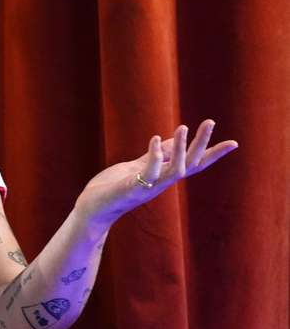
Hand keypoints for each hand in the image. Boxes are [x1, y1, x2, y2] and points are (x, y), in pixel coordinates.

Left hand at [75, 120, 238, 227]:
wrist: (93, 206)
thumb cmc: (114, 186)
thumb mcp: (139, 166)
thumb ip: (157, 156)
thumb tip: (176, 141)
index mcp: (164, 176)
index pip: (195, 164)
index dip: (213, 154)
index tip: (234, 143)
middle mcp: (161, 183)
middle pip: (191, 164)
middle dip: (202, 144)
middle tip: (210, 121)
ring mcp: (149, 187)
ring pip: (175, 170)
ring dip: (181, 148)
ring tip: (184, 126)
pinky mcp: (133, 188)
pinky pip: (149, 172)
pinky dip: (154, 155)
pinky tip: (156, 139)